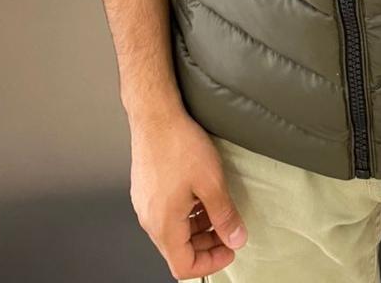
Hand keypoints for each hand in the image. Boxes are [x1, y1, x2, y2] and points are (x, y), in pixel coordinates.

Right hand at [129, 105, 247, 279]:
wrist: (155, 114)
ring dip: (197, 228)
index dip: (210, 263)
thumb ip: (224, 215)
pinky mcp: (145, 189)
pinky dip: (186, 214)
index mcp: (163, 225)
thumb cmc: (178, 144)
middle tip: (228, 230)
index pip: (184, 266)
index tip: (229, 250)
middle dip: (206, 245)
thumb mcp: (211, 182)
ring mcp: (144, 204)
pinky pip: (166, 213)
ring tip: (218, 210)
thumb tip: (235, 238)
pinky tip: (200, 196)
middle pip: (178, 250)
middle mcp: (149, 219)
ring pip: (173, 231)